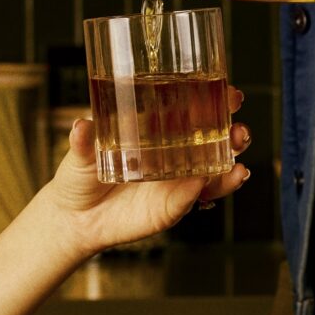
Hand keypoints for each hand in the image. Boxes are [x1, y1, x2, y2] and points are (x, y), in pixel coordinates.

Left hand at [45, 88, 252, 256]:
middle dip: (235, 133)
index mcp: (158, 131)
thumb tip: (81, 125)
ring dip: (232, 164)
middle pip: (216, 140)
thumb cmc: (80, 176)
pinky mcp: (174, 206)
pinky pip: (197, 198)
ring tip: (238, 161)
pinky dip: (212, 190)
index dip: (218, 102)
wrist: (75, 219)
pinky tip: (222, 181)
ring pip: (216, 171)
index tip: (233, 95)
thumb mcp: (80, 154)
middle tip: (239, 130)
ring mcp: (177, 182)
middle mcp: (174, 154)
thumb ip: (83, 142)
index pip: (195, 112)